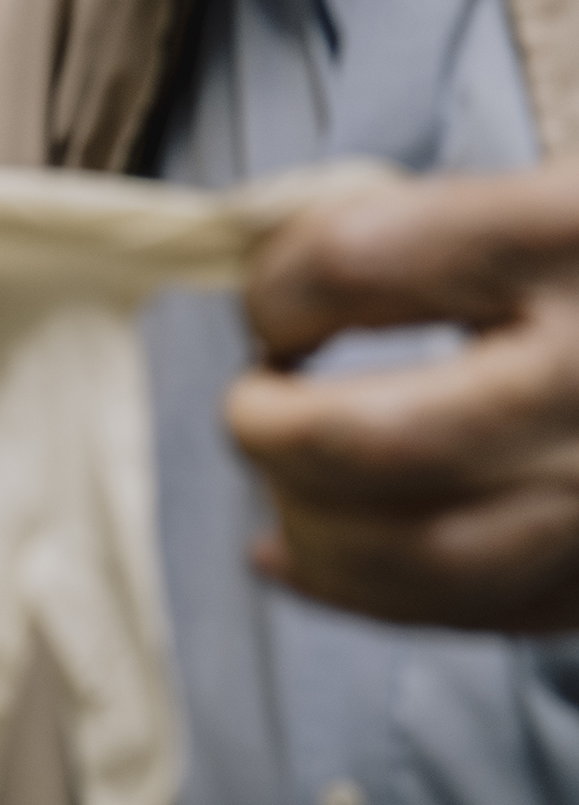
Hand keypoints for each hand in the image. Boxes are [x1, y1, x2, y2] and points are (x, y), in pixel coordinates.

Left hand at [228, 165, 578, 631]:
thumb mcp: (558, 193)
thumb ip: (422, 228)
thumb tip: (267, 280)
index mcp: (574, 235)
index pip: (352, 265)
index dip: (276, 286)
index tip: (277, 299)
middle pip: (365, 440)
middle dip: (269, 426)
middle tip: (258, 400)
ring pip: (406, 557)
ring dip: (305, 521)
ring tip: (285, 474)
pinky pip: (464, 612)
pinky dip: (350, 589)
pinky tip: (291, 552)